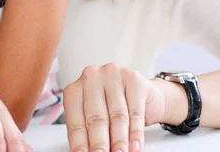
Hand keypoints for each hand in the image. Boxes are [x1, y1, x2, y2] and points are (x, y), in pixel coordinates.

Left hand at [63, 64, 187, 151]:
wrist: (143, 95)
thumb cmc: (113, 108)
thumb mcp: (97, 119)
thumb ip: (90, 133)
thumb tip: (88, 151)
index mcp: (75, 89)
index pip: (76, 120)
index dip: (79, 141)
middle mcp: (91, 77)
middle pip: (96, 118)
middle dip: (99, 142)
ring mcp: (113, 75)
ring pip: (117, 115)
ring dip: (119, 140)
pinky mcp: (134, 79)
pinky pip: (135, 111)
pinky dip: (136, 133)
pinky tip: (135, 146)